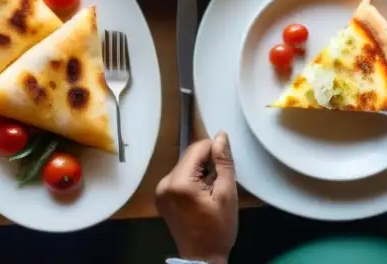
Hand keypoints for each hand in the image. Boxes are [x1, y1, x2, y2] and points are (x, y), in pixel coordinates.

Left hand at [156, 131, 237, 263]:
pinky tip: (201, 195)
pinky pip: (178, 177)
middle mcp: (164, 182)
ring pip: (184, 166)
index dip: (213, 150)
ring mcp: (160, 189)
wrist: (202, 257)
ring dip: (199, 171)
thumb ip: (223, 163)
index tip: (225, 164)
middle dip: (206, 163)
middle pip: (188, 157)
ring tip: (211, 190)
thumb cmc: (218, 228)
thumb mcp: (226, 194)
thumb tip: (221, 136)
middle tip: (220, 180)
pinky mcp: (161, 196)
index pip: (196, 149)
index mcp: (179, 182)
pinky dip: (191, 180)